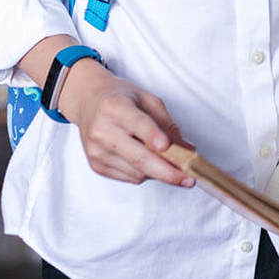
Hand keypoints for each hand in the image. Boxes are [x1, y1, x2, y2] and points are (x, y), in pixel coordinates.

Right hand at [59, 59, 194, 187]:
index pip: (138, 124)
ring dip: (159, 172)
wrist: (89, 102)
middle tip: (189, 179)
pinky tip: (149, 161)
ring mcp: (97, 151)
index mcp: (116, 108)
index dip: (153, 136)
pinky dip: (145, 173)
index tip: (167, 146)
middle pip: (139, 158)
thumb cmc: (122, 98)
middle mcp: (102, 131)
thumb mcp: (148, 100)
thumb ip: (167, 124)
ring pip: (137, 172)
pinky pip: (129, 177)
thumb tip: (187, 150)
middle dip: (167, 171)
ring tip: (172, 163)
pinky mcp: (96, 166)